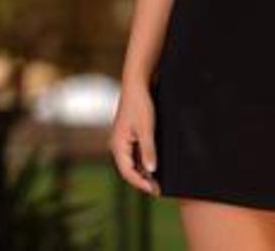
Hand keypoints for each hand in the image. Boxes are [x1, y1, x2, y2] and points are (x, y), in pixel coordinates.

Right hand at [108, 81, 160, 195]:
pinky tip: (154, 163)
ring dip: (143, 171)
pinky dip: (143, 160)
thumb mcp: (147, 128)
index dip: (141, 183)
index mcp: (117, 145)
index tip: (155, 190)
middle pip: (128, 169)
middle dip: (142, 180)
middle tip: (158, 189)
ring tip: (158, 180)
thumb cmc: (140, 104)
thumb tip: (151, 171)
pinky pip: (134, 153)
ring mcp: (122, 140)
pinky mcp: (128, 135)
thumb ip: (148, 150)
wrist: (136, 84)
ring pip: (131, 162)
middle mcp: (116, 145)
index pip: (127, 172)